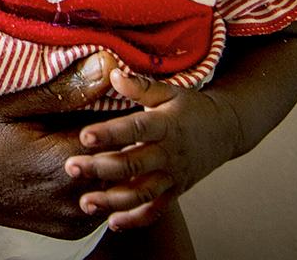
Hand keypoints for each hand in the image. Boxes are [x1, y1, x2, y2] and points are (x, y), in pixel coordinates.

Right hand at [0, 52, 117, 239]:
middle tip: (117, 103)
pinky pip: (102, 201)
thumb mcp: (7, 101)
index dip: (127, 104)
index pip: (123, 131)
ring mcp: (71, 218)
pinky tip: (81, 154)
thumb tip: (108, 64)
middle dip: (126, 130)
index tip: (122, 84)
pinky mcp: (66, 228)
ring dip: (115, 156)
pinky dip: (101, 178)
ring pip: (118, 183)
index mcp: (62, 162)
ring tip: (98, 126)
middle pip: (125, 159)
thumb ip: (62, 88)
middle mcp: (73, 197)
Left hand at [64, 69, 241, 230]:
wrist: (226, 130)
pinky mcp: (175, 192)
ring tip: (85, 203)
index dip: (110, 133)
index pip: (135, 129)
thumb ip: (140, 86)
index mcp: (166, 125)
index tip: (84, 135)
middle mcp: (169, 154)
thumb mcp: (169, 91)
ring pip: (142, 193)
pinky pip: (156, 210)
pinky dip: (135, 220)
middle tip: (71, 167)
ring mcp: (173, 176)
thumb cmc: (190, 108)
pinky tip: (113, 223)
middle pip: (133, 164)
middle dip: (100, 168)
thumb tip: (112, 73)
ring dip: (113, 200)